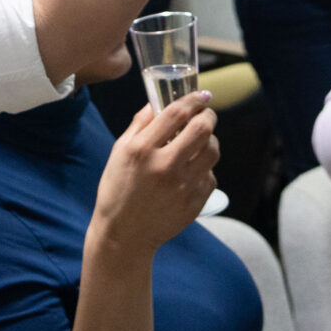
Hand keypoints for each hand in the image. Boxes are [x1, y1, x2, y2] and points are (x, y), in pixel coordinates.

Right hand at [89, 91, 219, 256]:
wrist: (125, 234)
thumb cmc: (118, 190)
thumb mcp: (119, 152)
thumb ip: (139, 125)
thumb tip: (157, 102)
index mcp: (142, 150)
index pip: (177, 114)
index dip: (193, 99)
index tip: (201, 95)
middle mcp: (165, 166)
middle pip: (202, 129)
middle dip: (208, 115)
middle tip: (205, 114)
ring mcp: (182, 186)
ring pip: (213, 151)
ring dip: (210, 141)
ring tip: (199, 142)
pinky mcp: (194, 202)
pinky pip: (211, 176)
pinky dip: (204, 168)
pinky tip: (191, 170)